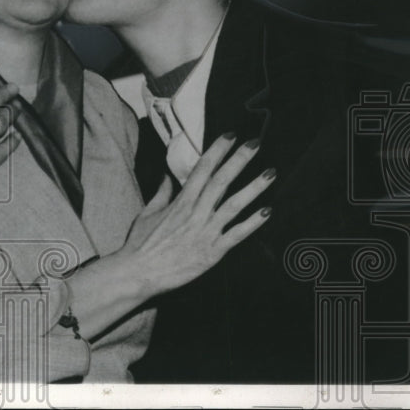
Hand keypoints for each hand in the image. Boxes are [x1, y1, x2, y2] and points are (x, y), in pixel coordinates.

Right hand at [121, 133, 274, 295]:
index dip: (217, 151)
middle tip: (255, 143)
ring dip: (254, 188)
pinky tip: (267, 211)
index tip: (230, 136)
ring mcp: (205, 232)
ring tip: (270, 174)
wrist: (138, 272)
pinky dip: (253, 223)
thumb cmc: (140, 244)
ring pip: (234, 205)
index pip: (202, 169)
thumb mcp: (147, 213)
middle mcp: (195, 213)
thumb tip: (167, 176)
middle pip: (221, 181)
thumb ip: (161, 193)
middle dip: (239, 160)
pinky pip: (237, 235)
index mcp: (180, 202)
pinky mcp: (213, 252)